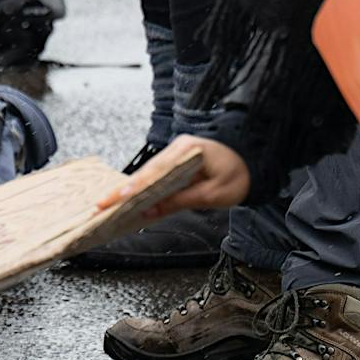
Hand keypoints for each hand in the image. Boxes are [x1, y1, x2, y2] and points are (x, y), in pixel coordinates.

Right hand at [96, 135, 250, 220]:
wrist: (257, 156)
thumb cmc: (239, 173)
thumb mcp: (213, 194)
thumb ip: (180, 201)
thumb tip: (150, 212)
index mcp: (186, 151)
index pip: (154, 172)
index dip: (134, 188)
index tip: (116, 198)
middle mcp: (178, 147)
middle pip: (146, 171)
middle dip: (124, 190)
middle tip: (101, 204)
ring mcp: (177, 152)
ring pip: (149, 173)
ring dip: (132, 189)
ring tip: (110, 204)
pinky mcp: (178, 159)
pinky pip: (158, 174)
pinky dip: (145, 186)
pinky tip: (132, 199)